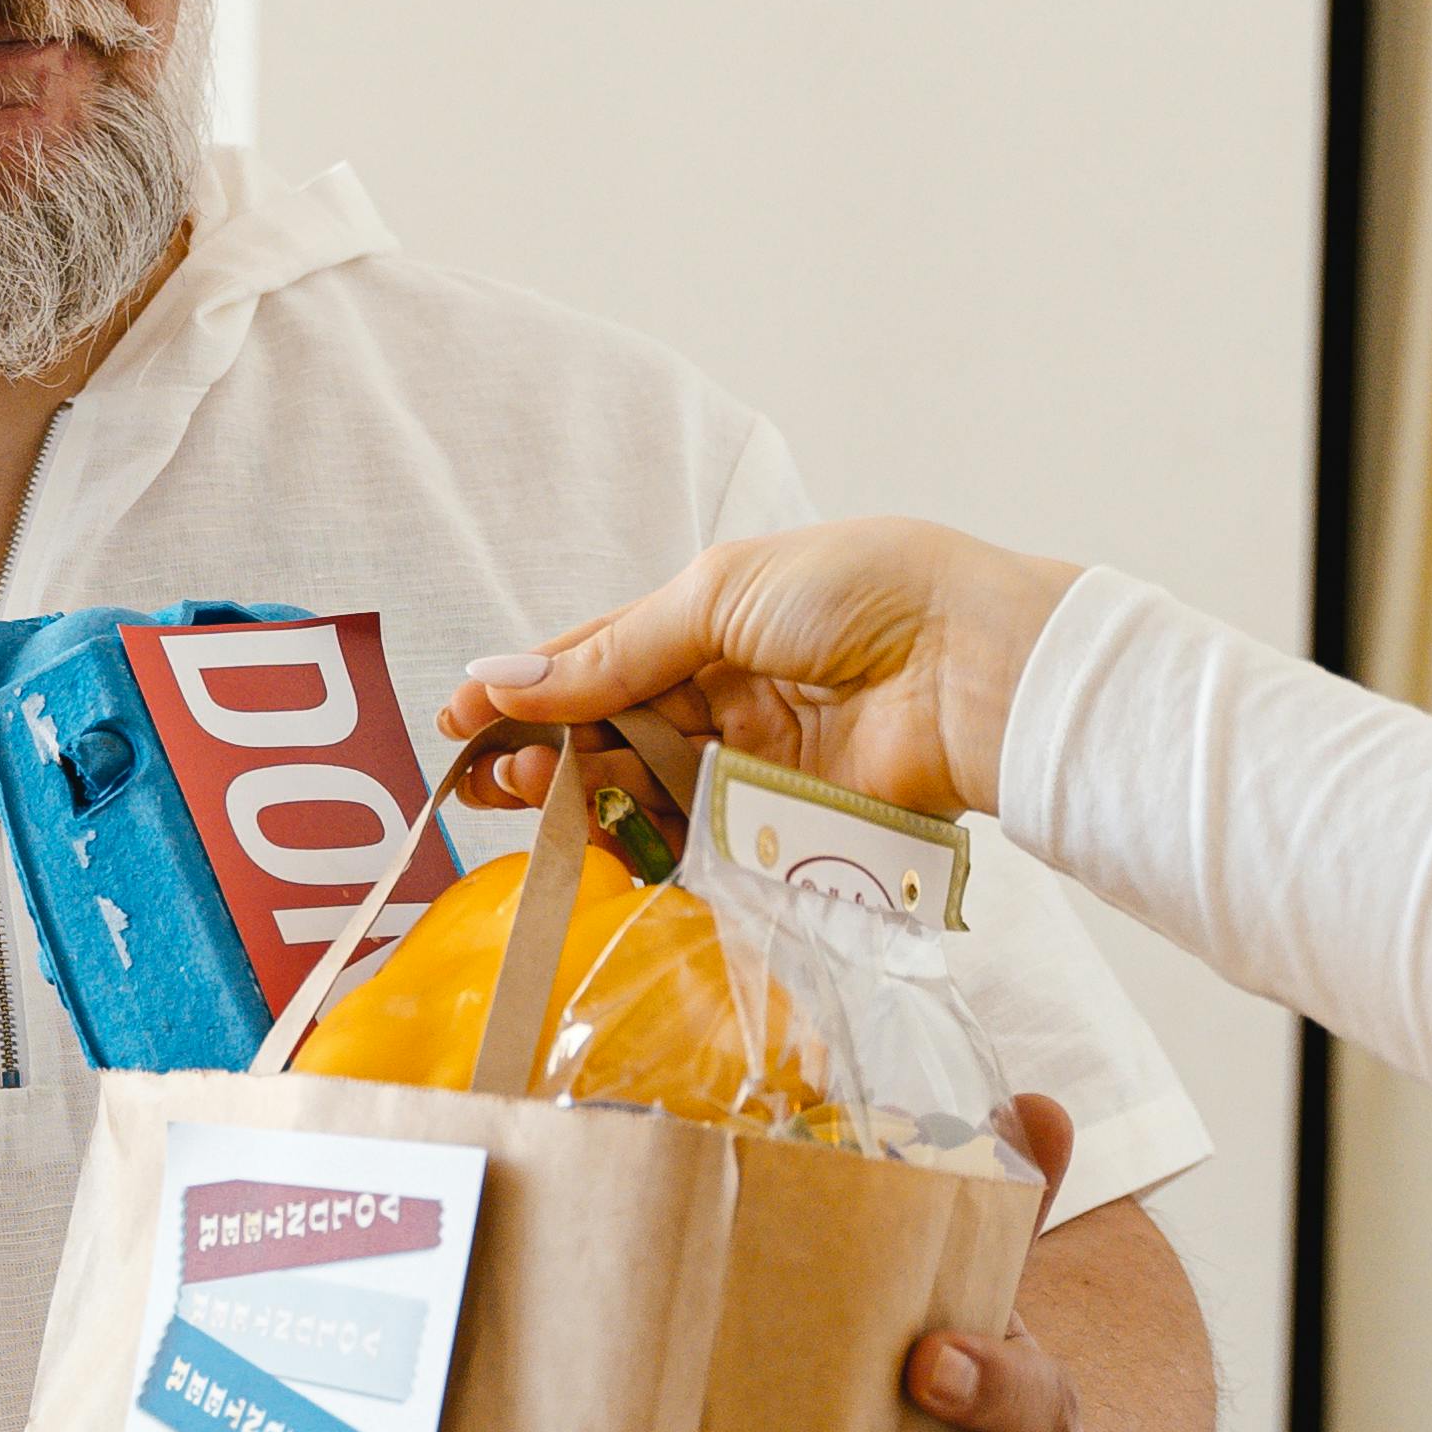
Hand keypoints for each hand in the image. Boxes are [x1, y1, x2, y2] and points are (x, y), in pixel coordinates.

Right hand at [449, 518, 1084, 820]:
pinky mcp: (780, 822)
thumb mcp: (720, 594)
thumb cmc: (864, 594)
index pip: (597, 656)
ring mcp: (752, 760)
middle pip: (609, 730)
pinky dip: (642, 837)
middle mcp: (726, 691)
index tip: (458, 718)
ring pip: (642, 787)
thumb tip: (505, 679)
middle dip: (542, 752)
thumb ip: (614, 652)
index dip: (526, 687)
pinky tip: (594, 833)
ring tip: (524, 801)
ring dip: (578, 795)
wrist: (973, 665)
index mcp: (713, 617)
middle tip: (487, 780)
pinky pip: (696, 837)